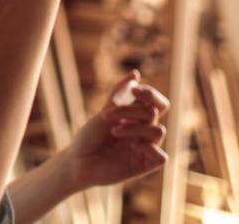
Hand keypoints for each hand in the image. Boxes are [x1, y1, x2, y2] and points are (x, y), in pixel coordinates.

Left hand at [60, 70, 169, 188]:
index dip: (150, 94)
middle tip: (117, 110)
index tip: (135, 91)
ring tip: (114, 130)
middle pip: (158, 112)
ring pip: (158, 131)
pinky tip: (133, 146)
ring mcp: (145, 148)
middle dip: (139, 107)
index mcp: (136, 117)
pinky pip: (161, 157)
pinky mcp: (145, 165)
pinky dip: (150, 148)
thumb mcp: (104, 112)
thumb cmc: (89, 137)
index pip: (156, 102)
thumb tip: (136, 73)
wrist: (77, 162)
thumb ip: (119, 95)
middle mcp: (143, 131)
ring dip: (136, 127)